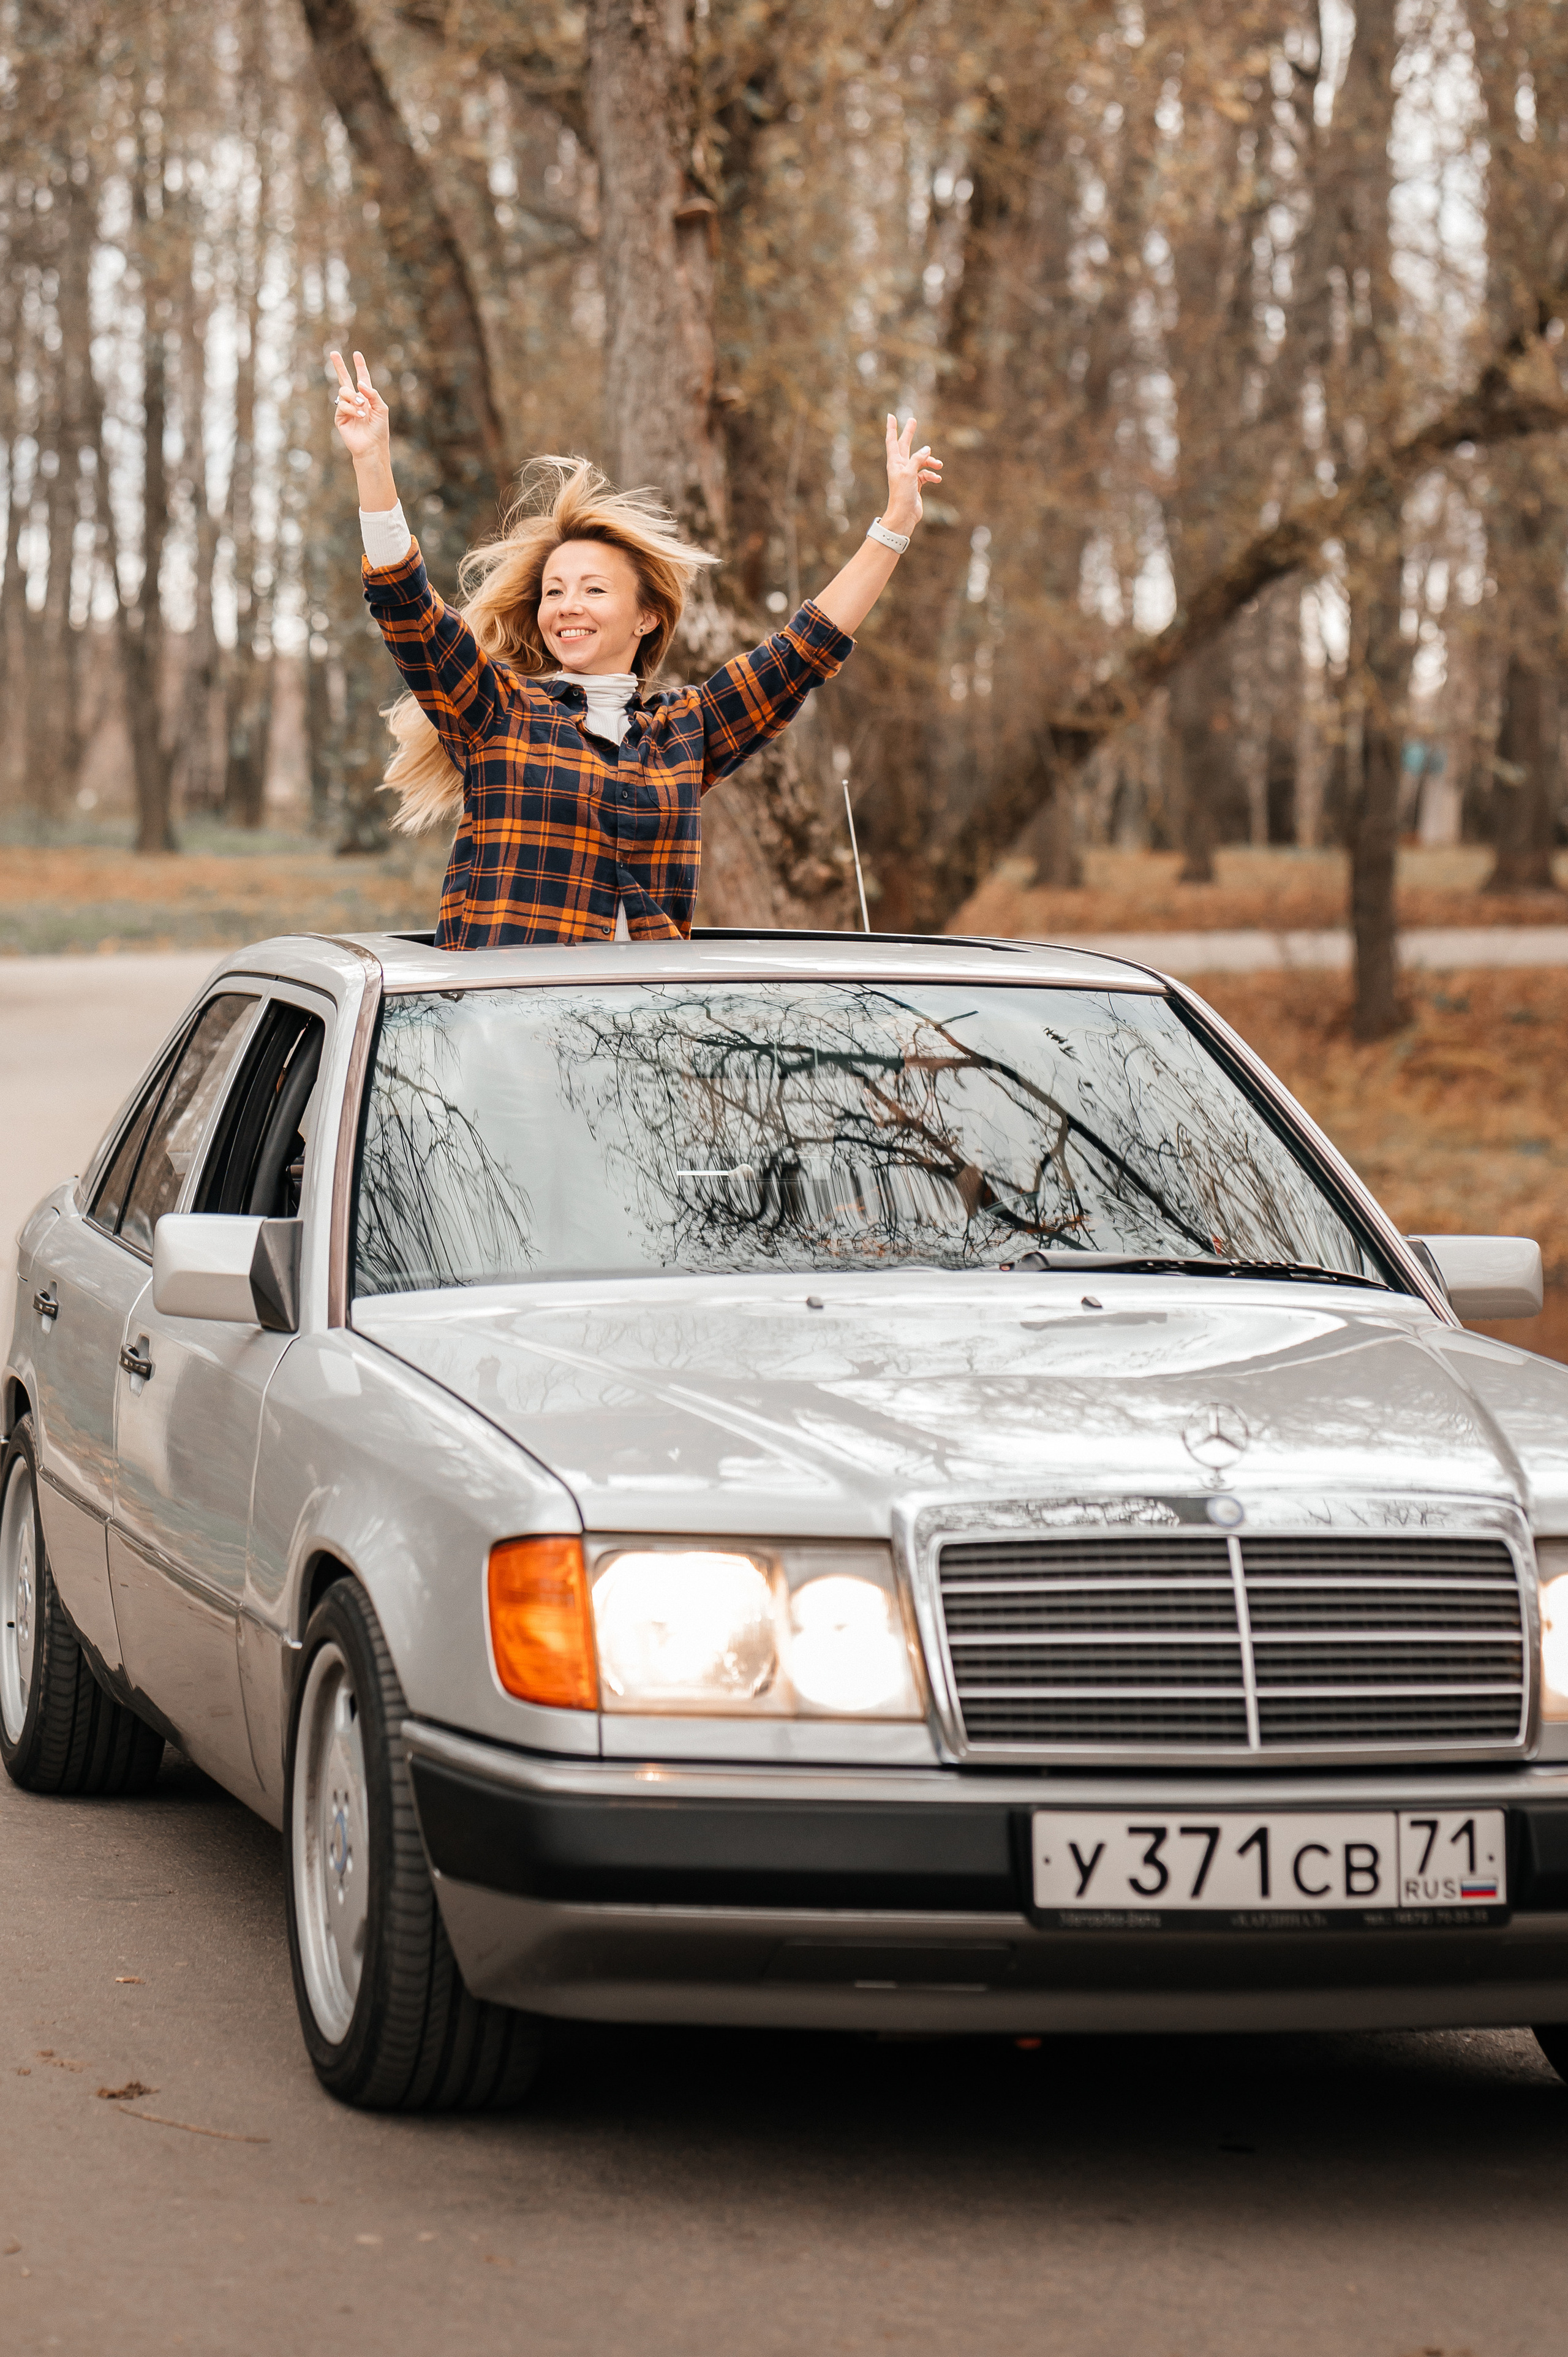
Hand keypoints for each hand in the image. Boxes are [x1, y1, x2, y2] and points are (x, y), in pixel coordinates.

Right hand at [331, 350, 394, 504]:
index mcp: (366, 397)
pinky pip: (342, 405)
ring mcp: (346, 408)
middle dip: (339, 366)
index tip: (357, 354)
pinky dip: (352, 409)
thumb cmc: (379, 430)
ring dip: (353, 397)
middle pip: (344, 379)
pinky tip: (359, 417)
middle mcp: (355, 400)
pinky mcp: (340, 417)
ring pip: (344, 391)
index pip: (362, 378)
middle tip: (333, 353)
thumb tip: (360, 383)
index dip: (360, 366)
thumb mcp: (381, 409)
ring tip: (362, 407)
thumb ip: (373, 394)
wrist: (372, 447)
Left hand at [881, 413, 941, 533]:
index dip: (892, 428)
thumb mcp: (909, 473)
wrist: (904, 516)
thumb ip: (917, 459)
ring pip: (921, 461)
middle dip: (909, 433)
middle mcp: (900, 467)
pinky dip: (932, 475)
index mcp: (895, 462)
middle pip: (906, 445)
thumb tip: (927, 449)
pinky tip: (937, 479)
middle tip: (913, 420)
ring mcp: (908, 475)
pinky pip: (926, 474)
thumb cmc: (902, 495)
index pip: (892, 441)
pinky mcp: (916, 484)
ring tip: (939, 464)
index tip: (891, 416)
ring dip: (931, 461)